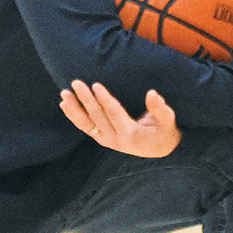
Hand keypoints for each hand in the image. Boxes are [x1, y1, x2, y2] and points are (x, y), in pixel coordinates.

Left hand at [60, 80, 181, 157]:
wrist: (158, 150)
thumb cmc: (164, 132)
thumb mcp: (167, 122)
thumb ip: (160, 108)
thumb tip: (152, 93)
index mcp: (131, 135)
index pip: (114, 114)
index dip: (105, 100)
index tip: (95, 85)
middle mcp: (115, 140)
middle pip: (97, 117)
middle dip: (85, 99)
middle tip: (76, 83)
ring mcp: (106, 140)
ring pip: (85, 124)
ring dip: (74, 108)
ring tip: (64, 93)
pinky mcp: (101, 138)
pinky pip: (84, 127)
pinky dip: (73, 116)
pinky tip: (64, 104)